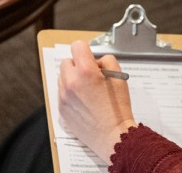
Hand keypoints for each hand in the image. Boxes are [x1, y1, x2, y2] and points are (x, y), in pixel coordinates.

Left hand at [58, 40, 136, 159]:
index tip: (90, 57)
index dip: (86, 50)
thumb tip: (96, 61)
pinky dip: (70, 93)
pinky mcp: (61, 108)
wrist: (112, 136)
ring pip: (62, 77)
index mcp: (86, 71)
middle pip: (67, 61)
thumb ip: (106, 61)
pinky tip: (83, 102)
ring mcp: (63, 96)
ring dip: (72, 79)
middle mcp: (71, 82)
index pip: (77, 46)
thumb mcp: (119, 77)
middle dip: (78, 65)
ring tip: (87, 90)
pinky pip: (61, 93)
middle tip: (90, 75)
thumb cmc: (117, 109)